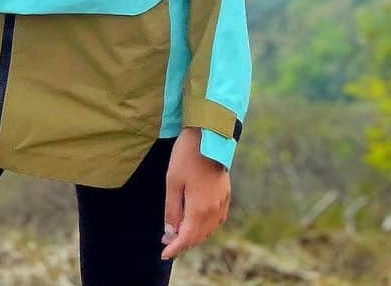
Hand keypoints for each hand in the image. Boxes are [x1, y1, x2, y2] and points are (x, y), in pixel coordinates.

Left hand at [161, 127, 230, 260]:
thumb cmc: (187, 156)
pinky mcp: (226, 195)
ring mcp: (222, 203)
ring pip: (208, 230)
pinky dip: (206, 226)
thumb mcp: (172, 181)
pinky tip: (197, 221)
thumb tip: (170, 232)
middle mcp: (213, 211)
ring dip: (194, 234)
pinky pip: (217, 219)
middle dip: (182, 241)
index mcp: (199, 209)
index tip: (164, 254)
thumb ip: (172, 209)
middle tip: (166, 240)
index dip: (174, 248)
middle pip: (197, 236)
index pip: (186, 238)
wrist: (209, 136)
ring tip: (178, 231)